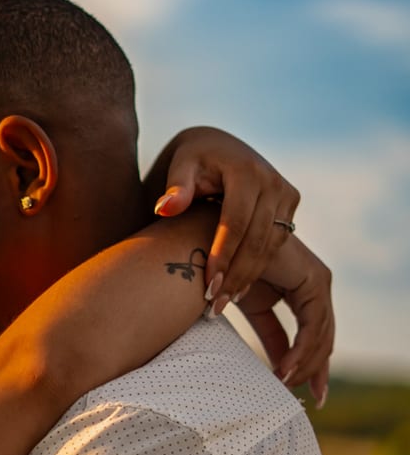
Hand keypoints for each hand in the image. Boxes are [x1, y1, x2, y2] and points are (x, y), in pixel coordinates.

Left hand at [154, 128, 300, 304]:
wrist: (216, 148)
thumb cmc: (191, 161)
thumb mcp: (180, 168)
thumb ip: (175, 187)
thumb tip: (166, 207)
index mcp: (246, 171)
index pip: (235, 222)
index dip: (222, 257)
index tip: (207, 287)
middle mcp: (272, 181)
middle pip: (257, 239)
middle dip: (236, 275)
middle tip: (214, 306)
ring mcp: (285, 194)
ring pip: (270, 247)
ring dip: (248, 278)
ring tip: (223, 303)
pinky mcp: (289, 206)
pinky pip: (276, 245)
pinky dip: (258, 269)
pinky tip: (238, 290)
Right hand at [233, 235, 333, 407]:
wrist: (204, 248)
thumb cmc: (221, 275)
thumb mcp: (251, 312)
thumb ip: (269, 336)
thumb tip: (276, 368)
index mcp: (299, 288)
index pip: (314, 333)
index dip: (313, 364)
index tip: (309, 392)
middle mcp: (312, 282)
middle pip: (323, 335)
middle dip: (318, 369)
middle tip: (312, 398)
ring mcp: (316, 279)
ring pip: (322, 333)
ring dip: (306, 364)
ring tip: (285, 384)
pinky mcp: (312, 278)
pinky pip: (314, 324)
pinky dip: (302, 350)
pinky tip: (286, 369)